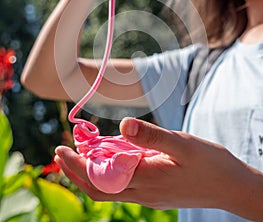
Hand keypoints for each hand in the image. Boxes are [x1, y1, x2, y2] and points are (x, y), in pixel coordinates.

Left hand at [55, 117, 260, 217]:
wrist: (231, 187)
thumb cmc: (209, 164)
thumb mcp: (182, 144)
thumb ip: (152, 136)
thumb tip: (123, 124)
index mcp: (147, 179)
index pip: (101, 177)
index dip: (78, 164)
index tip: (62, 149)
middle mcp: (143, 192)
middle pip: (99, 188)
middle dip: (76, 172)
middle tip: (61, 153)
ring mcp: (149, 195)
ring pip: (110, 189)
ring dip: (91, 173)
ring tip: (80, 154)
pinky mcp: (155, 193)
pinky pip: (124, 186)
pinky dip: (109, 174)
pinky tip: (111, 159)